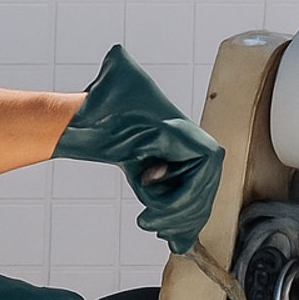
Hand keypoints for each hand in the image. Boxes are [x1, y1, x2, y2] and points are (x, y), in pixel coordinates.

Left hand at [51, 44, 224, 251]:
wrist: (89, 122)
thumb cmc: (99, 105)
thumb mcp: (108, 85)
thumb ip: (115, 70)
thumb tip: (115, 57)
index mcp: (183, 129)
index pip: (209, 164)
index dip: (187, 188)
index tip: (150, 196)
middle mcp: (190, 144)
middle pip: (205, 188)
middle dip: (179, 211)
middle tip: (148, 223)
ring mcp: (184, 162)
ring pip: (197, 201)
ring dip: (177, 220)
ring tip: (149, 224)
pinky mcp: (173, 177)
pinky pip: (188, 207)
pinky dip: (182, 226)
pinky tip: (174, 242)